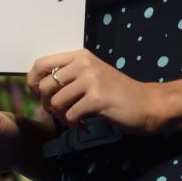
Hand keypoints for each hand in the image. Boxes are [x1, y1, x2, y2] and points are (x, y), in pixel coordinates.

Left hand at [27, 49, 163, 132]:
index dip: (33, 82)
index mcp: (79, 56)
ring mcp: (91, 80)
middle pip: (45, 86)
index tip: (42, 96)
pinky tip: (86, 124)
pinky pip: (70, 115)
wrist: (148, 103)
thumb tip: (37, 88)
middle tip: (63, 113)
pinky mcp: (97, 98)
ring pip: (56, 102)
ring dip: (63, 117)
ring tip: (76, 120)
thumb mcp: (91, 76)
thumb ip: (68, 77)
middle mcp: (83, 64)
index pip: (41, 64)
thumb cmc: (117, 92)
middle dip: (49, 105)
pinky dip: (75, 124)